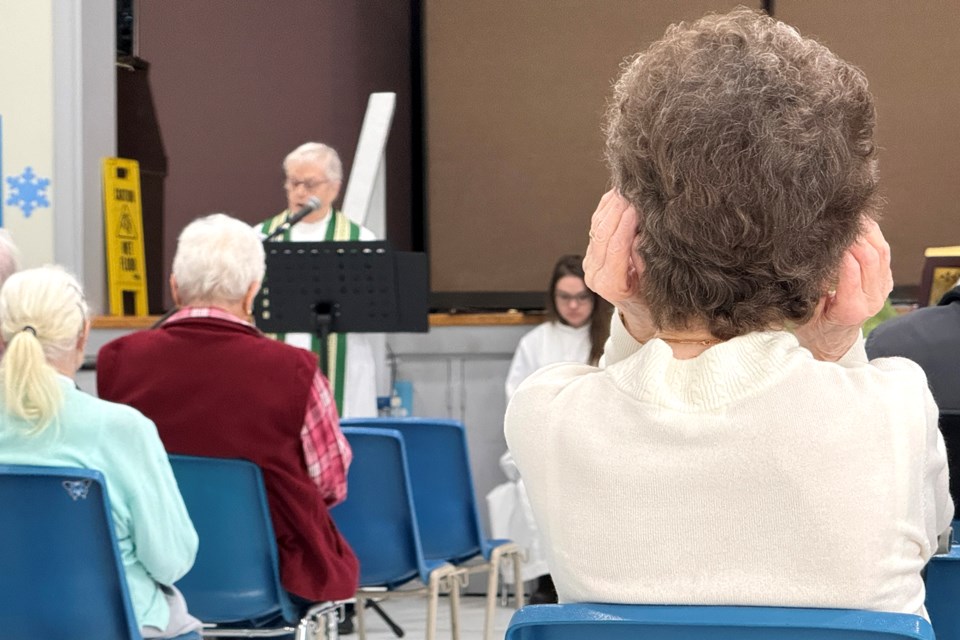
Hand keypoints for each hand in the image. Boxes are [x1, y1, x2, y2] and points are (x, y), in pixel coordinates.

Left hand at [583, 190, 654, 340]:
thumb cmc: (652, 300)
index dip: (626, 224)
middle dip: (618, 209)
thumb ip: (645, 260)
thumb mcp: (654, 285)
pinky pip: (595, 224)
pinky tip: (617, 193)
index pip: (616, 247)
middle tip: (633, 190)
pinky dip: (606, 207)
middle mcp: (594, 273)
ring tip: (627, 187)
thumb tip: (640, 233)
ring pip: (596, 226)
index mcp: (610, 284)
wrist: (639, 311)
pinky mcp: (591, 252)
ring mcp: (590, 262)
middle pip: (602, 233)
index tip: (638, 206)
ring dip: (611, 204)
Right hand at [794, 218, 892, 360]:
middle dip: (855, 235)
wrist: (832, 340)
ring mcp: (881, 290)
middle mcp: (872, 300)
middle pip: (872, 256)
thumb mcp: (803, 311)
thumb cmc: (813, 327)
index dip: (840, 248)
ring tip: (851, 216)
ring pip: (882, 251)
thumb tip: (810, 259)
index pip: (850, 269)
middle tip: (839, 219)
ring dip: (867, 231)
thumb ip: (810, 289)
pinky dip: (873, 236)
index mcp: (851, 309)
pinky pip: (884, 253)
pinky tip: (859, 225)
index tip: (825, 233)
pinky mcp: (884, 282)